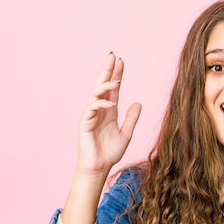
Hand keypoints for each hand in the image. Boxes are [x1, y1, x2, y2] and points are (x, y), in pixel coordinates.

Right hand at [77, 52, 141, 175]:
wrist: (100, 167)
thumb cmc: (110, 153)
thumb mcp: (126, 134)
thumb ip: (131, 118)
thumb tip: (138, 102)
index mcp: (109, 111)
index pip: (112, 89)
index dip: (116, 75)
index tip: (121, 61)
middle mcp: (99, 110)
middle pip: (102, 86)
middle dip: (107, 71)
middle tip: (112, 56)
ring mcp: (90, 116)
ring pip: (95, 94)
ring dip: (105, 86)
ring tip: (116, 81)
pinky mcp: (85, 123)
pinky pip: (91, 109)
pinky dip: (101, 104)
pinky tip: (111, 103)